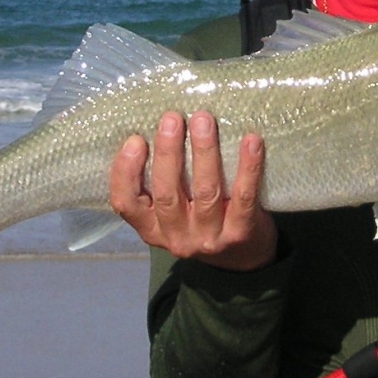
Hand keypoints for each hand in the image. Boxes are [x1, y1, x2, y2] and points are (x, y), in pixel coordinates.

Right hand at [109, 111, 277, 271]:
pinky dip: (248, 167)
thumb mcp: (173, 211)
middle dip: (168, 152)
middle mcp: (177, 237)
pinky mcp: (240, 234)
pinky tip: (251, 141)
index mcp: (152, 228)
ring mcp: (209, 238)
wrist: (243, 259)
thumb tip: (160, 126)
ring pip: (205, 192)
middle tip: (172, 118)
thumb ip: (163, 182)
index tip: (135, 140)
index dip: (125, 172)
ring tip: (204, 120)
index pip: (126, 203)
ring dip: (204, 152)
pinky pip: (244, 197)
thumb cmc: (202, 220)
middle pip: (167, 194)